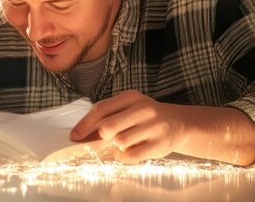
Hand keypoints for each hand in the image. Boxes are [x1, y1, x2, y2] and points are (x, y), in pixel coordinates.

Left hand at [70, 90, 186, 163]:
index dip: (84, 125)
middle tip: (112, 137)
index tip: (74, 136)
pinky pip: (132, 155)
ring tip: (128, 141)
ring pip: (119, 142)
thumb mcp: (128, 108)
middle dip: (104, 136)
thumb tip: (80, 134)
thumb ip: (107, 117)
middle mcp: (143, 109)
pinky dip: (126, 156)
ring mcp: (153, 126)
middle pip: (107, 127)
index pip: (100, 109)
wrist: (179, 122)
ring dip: (118, 147)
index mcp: (131, 97)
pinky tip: (133, 149)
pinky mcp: (160, 143)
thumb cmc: (146, 117)